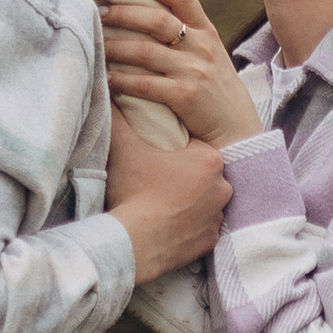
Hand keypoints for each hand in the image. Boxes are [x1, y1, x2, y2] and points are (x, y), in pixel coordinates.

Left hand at [101, 0, 261, 145]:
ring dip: (116, 47)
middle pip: (158, 19)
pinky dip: (122, 80)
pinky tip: (107, 79)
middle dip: (124, 13)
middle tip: (101, 12)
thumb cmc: (216, 92)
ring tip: (97, 44)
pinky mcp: (186, 96)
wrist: (238, 131)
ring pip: (145, 51)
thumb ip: (189, 36)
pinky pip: (145, 84)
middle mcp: (202, 47)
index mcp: (208, 32)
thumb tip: (149, 15)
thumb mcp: (211, 56)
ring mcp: (194, 71)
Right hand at [105, 112, 229, 281]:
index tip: (159, 156)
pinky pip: (203, 227)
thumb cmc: (133, 191)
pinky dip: (189, 224)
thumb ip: (119, 116)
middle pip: (202, 173)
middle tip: (158, 178)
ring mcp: (219, 216)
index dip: (176, 150)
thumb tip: (108, 90)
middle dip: (184, 174)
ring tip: (162, 200)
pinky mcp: (211, 240)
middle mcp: (224, 186)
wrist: (133, 242)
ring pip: (205, 200)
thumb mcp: (124, 147)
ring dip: (189, 199)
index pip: (195, 147)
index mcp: (209, 159)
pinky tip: (169, 222)